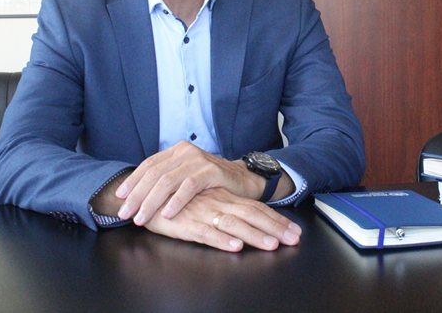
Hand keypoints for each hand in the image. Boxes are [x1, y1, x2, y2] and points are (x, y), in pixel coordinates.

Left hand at [116, 142, 261, 225]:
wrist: (243, 180)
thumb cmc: (211, 183)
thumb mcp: (186, 176)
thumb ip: (167, 179)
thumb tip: (138, 195)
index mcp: (176, 151)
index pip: (148, 165)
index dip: (132, 181)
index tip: (119, 197)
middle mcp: (185, 152)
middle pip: (154, 174)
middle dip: (137, 195)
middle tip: (125, 213)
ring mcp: (198, 160)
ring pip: (167, 181)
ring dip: (151, 201)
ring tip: (141, 218)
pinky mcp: (211, 171)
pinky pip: (188, 187)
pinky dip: (175, 201)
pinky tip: (166, 213)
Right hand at [141, 187, 301, 251]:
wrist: (146, 196)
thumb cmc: (179, 202)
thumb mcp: (206, 203)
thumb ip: (226, 209)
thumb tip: (248, 224)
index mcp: (224, 198)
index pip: (256, 208)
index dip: (277, 220)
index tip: (295, 232)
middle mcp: (218, 203)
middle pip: (252, 215)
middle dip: (275, 228)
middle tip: (294, 239)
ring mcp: (203, 213)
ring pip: (234, 224)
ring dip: (254, 235)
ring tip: (271, 245)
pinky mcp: (186, 224)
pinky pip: (206, 233)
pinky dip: (221, 240)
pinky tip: (235, 246)